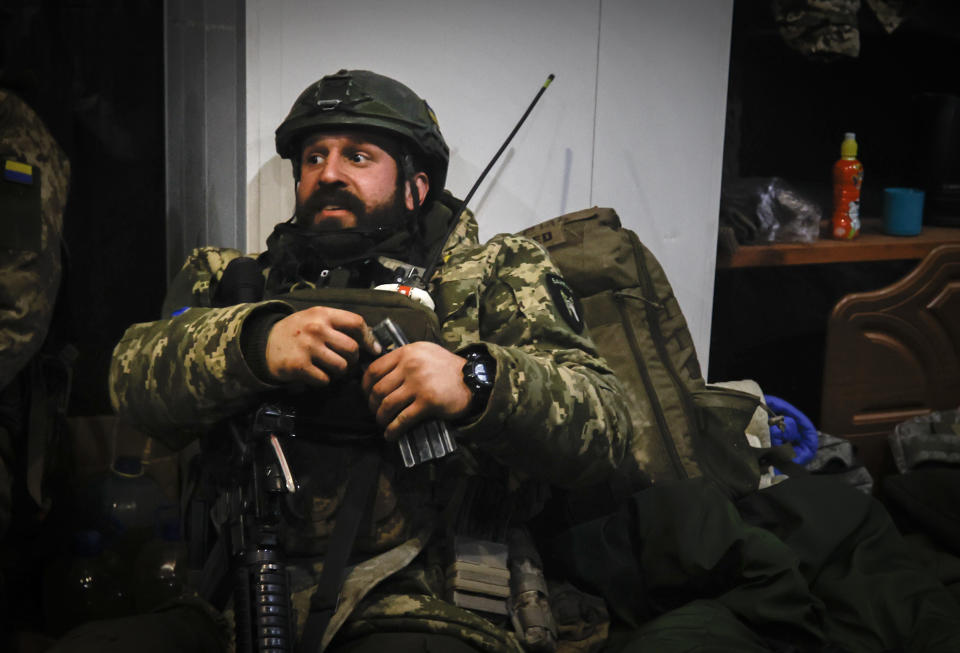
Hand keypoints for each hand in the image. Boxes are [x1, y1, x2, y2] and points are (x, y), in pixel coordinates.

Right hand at [265, 306, 380, 384]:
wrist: (263, 343)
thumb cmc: (296, 332)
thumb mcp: (316, 318)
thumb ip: (340, 326)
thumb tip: (373, 343)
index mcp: (323, 314)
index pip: (356, 323)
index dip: (369, 338)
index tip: (372, 349)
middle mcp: (316, 328)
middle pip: (352, 348)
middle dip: (353, 359)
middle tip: (345, 362)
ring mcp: (307, 347)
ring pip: (341, 367)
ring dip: (339, 372)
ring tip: (330, 368)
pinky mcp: (299, 366)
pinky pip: (325, 379)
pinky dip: (323, 380)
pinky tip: (315, 374)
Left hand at [361, 342, 471, 439]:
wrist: (473, 378)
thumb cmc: (447, 367)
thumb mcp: (424, 352)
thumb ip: (403, 359)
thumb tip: (380, 374)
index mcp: (406, 352)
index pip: (374, 369)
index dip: (365, 386)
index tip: (366, 395)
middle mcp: (410, 366)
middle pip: (378, 389)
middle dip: (372, 405)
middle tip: (375, 412)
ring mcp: (419, 384)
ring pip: (387, 405)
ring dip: (381, 418)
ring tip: (383, 423)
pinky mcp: (428, 402)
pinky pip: (403, 419)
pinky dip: (393, 429)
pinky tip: (390, 435)